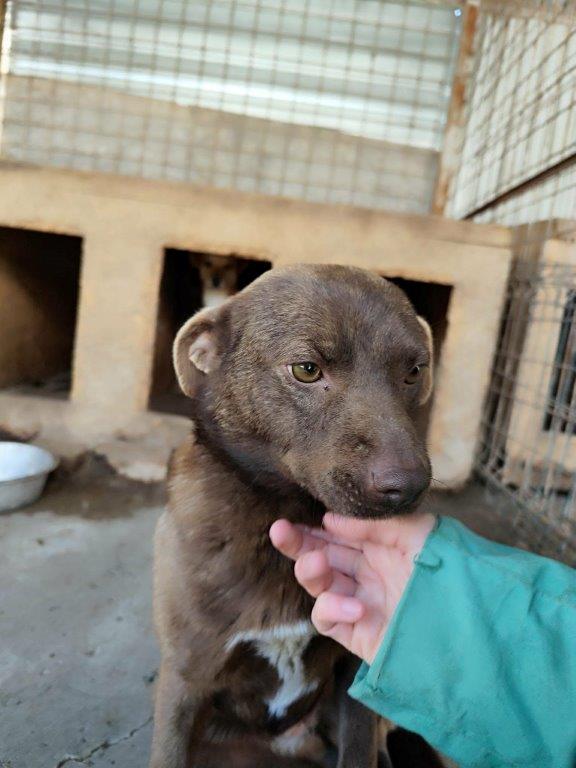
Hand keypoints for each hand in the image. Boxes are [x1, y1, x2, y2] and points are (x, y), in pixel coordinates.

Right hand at [270, 512, 434, 663]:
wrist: (469, 623)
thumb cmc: (448, 570)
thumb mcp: (417, 532)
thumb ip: (374, 524)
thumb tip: (330, 520)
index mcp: (382, 548)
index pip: (338, 535)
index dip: (312, 527)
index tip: (291, 517)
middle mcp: (369, 573)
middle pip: (323, 556)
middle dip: (299, 544)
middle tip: (279, 531)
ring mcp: (363, 603)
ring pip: (321, 586)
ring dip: (310, 572)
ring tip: (316, 564)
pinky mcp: (359, 634)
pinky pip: (330, 620)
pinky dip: (333, 610)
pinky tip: (353, 606)